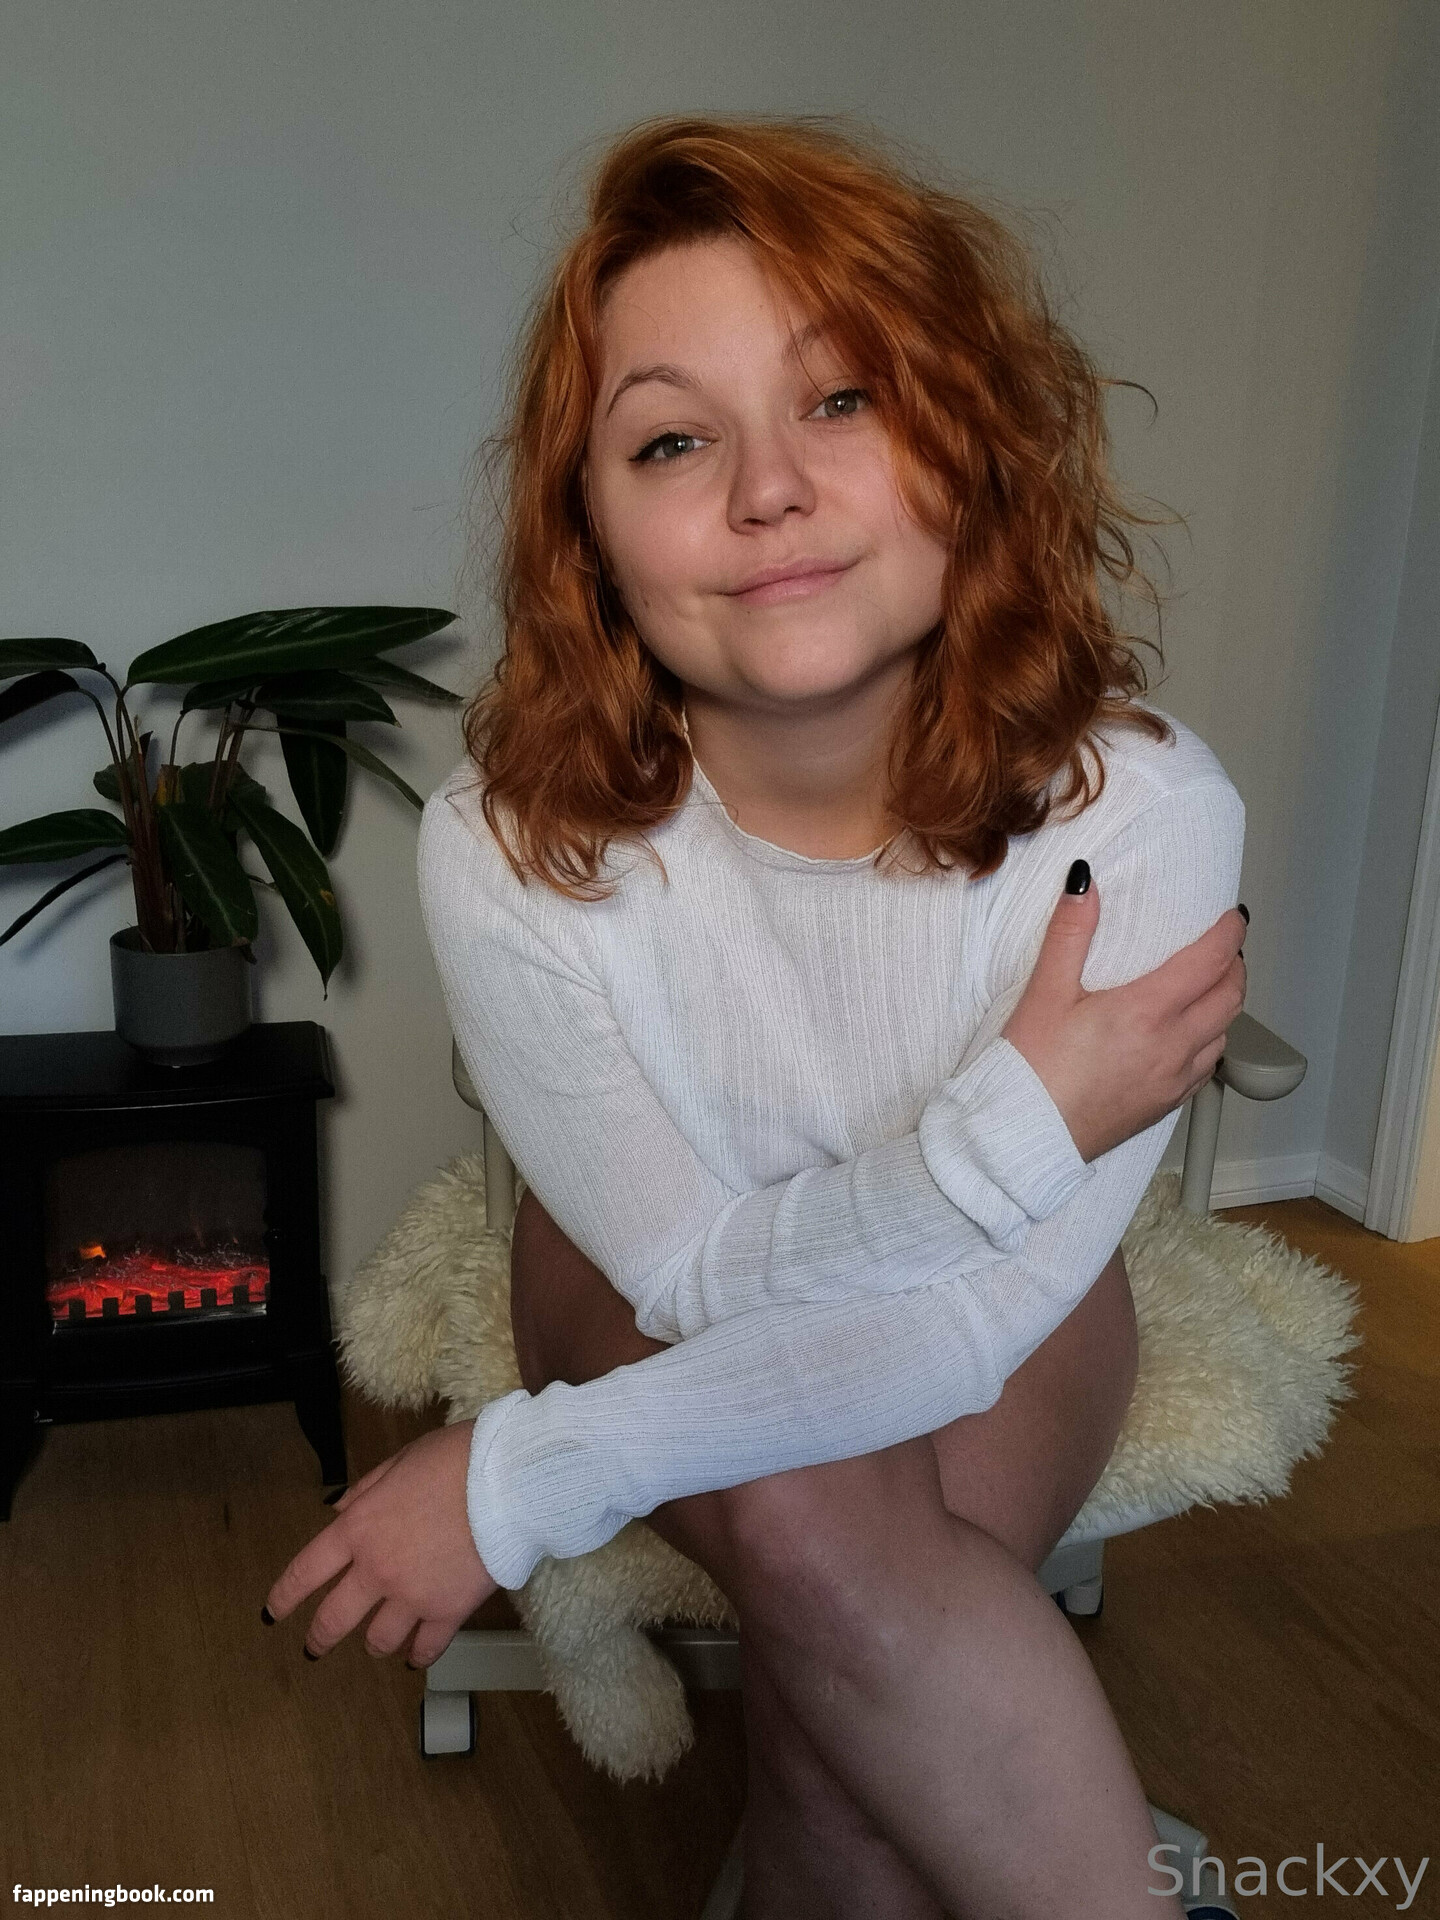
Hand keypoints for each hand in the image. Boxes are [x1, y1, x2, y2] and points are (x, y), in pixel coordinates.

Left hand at [263, 1418, 497, 1667]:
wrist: (507, 1479)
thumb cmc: (455, 1459)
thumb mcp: (401, 1461)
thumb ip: (365, 1490)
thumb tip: (339, 1512)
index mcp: (359, 1529)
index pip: (304, 1572)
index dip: (283, 1597)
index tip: (272, 1614)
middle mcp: (376, 1570)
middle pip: (334, 1619)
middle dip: (319, 1638)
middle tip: (314, 1647)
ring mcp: (412, 1596)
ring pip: (379, 1640)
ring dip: (374, 1644)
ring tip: (379, 1644)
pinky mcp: (448, 1612)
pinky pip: (426, 1648)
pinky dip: (418, 1656)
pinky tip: (416, 1656)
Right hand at [1001, 880, 1247, 1164]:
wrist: (1024, 1137)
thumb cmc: (1031, 1070)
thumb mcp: (1044, 992)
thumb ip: (1070, 933)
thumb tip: (1085, 883)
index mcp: (1146, 1011)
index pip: (1210, 960)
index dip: (1229, 932)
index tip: (1232, 916)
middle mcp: (1172, 1046)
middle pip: (1231, 996)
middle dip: (1234, 964)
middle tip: (1223, 946)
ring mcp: (1174, 1079)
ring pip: (1225, 1033)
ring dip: (1226, 1003)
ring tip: (1209, 986)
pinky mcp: (1165, 1104)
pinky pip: (1207, 1067)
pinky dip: (1211, 1041)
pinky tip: (1189, 1036)